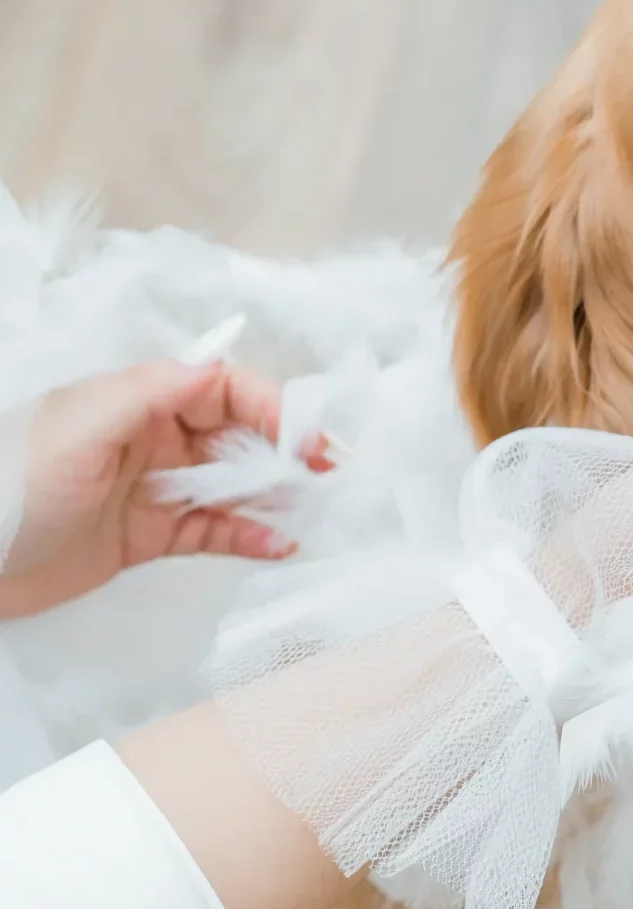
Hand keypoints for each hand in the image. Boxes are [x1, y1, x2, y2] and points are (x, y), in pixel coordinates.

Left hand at [0, 360, 298, 619]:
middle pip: (238, 435)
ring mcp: (156, 488)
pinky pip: (214, 531)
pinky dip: (249, 537)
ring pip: (234, 485)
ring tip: (310, 513)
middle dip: (286, 451)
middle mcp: (154, 439)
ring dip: (275, 496)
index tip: (307, 437)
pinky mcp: (151, 536)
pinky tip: (276, 545)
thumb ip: (148, 392)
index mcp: (139, 402)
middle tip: (326, 475)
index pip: (223, 390)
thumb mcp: (79, 426)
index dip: (271, 407)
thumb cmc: (14, 484)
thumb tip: (216, 362)